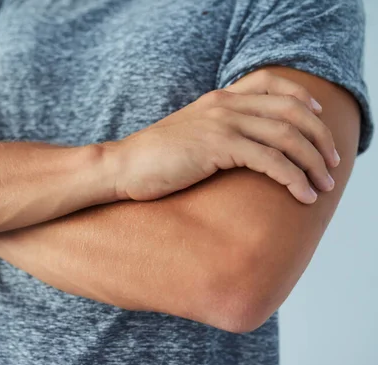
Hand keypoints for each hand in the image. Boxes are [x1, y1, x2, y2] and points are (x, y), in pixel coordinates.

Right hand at [113, 70, 339, 203]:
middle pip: (290, 111)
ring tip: (324, 185)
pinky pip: (269, 159)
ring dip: (312, 162)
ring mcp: (220, 123)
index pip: (270, 82)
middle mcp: (223, 104)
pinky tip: (302, 194)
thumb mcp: (189, 134)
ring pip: (286, 136)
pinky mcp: (217, 147)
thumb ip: (214, 130)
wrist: (121, 166)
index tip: (316, 119)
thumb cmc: (152, 158)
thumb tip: (239, 147)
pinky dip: (292, 177)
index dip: (301, 98)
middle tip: (331, 164)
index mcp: (217, 98)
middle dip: (319, 138)